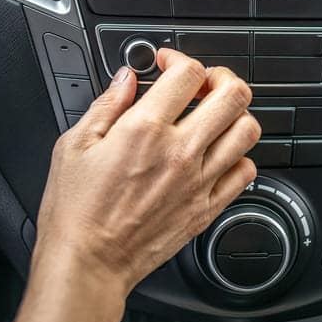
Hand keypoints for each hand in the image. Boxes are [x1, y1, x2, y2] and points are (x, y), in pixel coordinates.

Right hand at [33, 49, 259, 298]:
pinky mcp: (206, 208)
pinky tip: (217, 155)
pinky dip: (238, 156)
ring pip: (248, 130)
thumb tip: (125, 79)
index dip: (179, 58)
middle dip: (220, 78)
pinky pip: (245, 172)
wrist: (87, 263)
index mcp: (144, 130)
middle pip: (233, 95)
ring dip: (234, 115)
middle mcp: (179, 152)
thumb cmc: (75, 211)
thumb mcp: (73, 145)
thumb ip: (106, 105)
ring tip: (215, 116)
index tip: (168, 63)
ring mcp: (199, 181)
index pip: (187, 72)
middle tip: (203, 83)